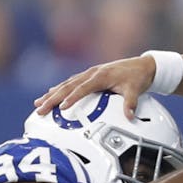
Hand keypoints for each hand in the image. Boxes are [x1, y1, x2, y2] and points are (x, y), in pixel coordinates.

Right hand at [34, 56, 155, 118]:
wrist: (143, 65)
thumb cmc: (138, 77)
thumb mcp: (136, 90)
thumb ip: (131, 103)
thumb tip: (130, 116)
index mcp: (102, 76)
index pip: (83, 88)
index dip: (72, 97)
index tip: (62, 107)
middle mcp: (93, 73)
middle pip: (68, 86)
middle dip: (53, 98)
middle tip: (40, 108)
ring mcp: (90, 73)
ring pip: (67, 83)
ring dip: (52, 93)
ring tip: (38, 103)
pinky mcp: (91, 75)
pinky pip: (72, 82)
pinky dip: (60, 88)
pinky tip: (51, 93)